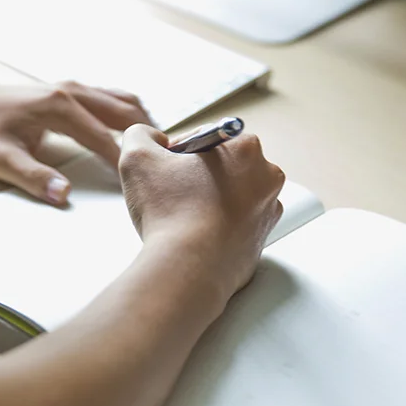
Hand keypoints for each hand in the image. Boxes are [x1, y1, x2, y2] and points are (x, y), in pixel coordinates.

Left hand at [0, 76, 151, 204]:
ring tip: (158, 147)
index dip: (124, 161)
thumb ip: (34, 178)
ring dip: (141, 121)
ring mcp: (73, 87)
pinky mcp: (71, 89)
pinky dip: (128, 112)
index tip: (141, 181)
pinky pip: (110, 97)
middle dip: (145, 135)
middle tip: (166, 161)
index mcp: (60, 108)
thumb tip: (65, 196)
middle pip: (123, 112)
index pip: (104, 138)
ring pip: (121, 100)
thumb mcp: (1, 160)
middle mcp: (72, 91)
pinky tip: (136, 130)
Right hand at [119, 125, 284, 296]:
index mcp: (245, 148)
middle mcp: (266, 177)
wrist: (188, 270)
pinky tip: (193, 236)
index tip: (163, 172)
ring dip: (205, 202)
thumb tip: (150, 139)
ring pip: (228, 196)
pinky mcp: (260, 242)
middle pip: (220, 167)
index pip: (203, 138)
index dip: (176, 154)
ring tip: (180, 218)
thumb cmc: (170, 213)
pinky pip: (233, 226)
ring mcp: (267, 212)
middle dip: (195, 177)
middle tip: (170, 195)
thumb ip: (140, 135)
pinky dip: (215, 228)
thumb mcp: (138, 156)